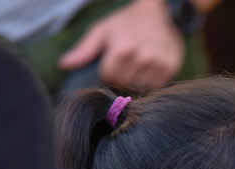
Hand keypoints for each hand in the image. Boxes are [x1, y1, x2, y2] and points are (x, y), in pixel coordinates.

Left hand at [58, 0, 185, 90]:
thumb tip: (63, 65)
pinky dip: (150, 82)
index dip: (106, 73)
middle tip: (124, 65)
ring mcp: (158, 64)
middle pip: (124, 84)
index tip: (111, 63)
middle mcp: (142, 57)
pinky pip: (156, 87)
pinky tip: (148, 69)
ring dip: (135, 82)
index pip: (108, 77)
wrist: (161, 14)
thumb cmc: (127, 22)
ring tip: (136, 67)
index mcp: (122, 47)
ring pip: (140, 88)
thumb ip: (84, 50)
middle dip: (120, 78)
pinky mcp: (171, 68)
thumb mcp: (102, 31)